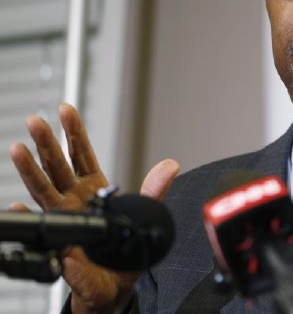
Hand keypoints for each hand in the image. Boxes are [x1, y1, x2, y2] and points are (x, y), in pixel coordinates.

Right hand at [9, 103, 178, 312]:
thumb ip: (155, 190)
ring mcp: (64, 219)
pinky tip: (18, 205)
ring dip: (30, 169)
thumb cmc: (124, 249)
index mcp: (94, 188)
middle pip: (57, 166)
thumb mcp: (144, 214)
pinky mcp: (60, 243)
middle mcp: (74, 200)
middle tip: (36, 121)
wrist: (113, 285)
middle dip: (46, 142)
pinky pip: (42, 230)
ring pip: (43, 190)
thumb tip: (170, 165)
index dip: (74, 132)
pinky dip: (27, 216)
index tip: (65, 110)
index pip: (82, 154)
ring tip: (19, 149)